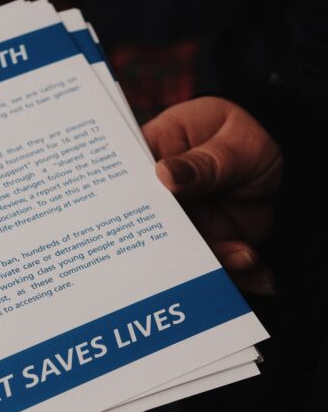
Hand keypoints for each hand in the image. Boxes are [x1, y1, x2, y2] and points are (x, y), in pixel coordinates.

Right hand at [143, 97, 281, 295]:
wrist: (291, 164)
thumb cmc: (252, 136)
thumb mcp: (233, 143)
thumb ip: (202, 164)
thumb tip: (164, 175)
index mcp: (157, 155)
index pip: (126, 180)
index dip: (120, 203)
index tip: (128, 222)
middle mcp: (164, 196)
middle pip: (148, 228)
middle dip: (166, 250)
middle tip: (191, 256)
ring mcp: (187, 224)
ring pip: (183, 256)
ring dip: (213, 265)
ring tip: (243, 258)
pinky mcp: (211, 244)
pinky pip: (216, 268)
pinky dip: (238, 276)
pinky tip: (260, 275)